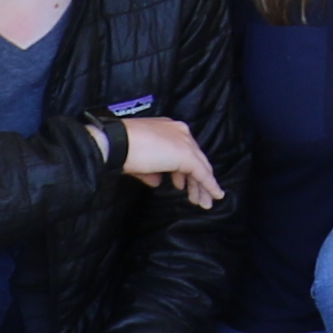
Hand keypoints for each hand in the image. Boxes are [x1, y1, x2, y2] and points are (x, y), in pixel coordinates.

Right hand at [105, 112, 225, 210]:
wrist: (118, 143)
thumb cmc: (123, 150)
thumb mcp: (140, 162)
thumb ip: (152, 172)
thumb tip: (157, 182)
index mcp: (168, 129)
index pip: (183, 150)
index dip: (184, 170)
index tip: (181, 185)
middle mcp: (180, 132)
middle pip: (195, 159)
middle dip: (197, 180)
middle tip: (198, 197)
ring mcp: (185, 142)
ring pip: (201, 167)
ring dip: (203, 186)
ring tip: (204, 203)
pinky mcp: (187, 155)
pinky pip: (203, 173)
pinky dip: (210, 185)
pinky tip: (214, 195)